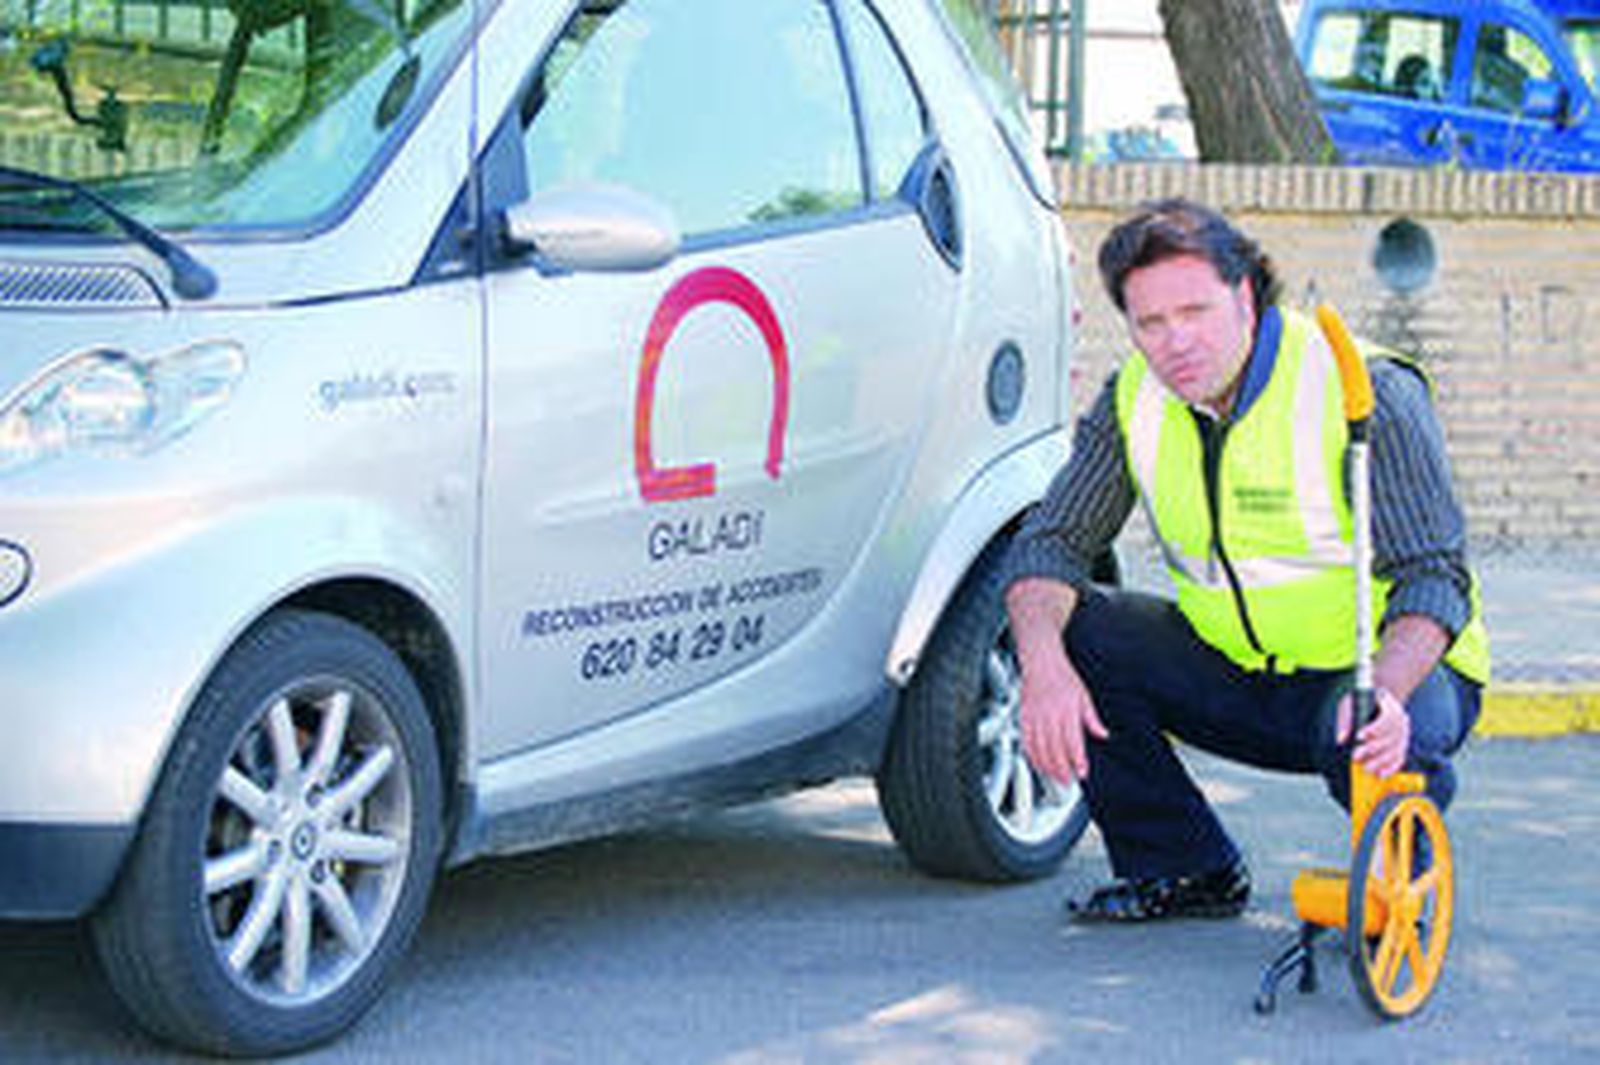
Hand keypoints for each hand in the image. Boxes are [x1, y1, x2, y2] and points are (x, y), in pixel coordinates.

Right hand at [1017, 641, 1107, 783]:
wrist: (1041, 662)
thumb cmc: (1063, 677)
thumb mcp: (1084, 696)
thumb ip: (1092, 718)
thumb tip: (1103, 733)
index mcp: (1068, 710)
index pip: (1073, 741)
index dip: (1077, 760)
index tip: (1082, 771)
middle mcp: (1050, 715)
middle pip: (1055, 749)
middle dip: (1062, 769)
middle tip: (1068, 781)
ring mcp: (1035, 717)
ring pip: (1039, 748)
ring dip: (1047, 765)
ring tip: (1055, 776)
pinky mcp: (1024, 717)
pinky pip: (1026, 740)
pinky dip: (1031, 755)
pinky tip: (1038, 763)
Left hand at [1335, 686, 1410, 777]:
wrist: (1377, 701)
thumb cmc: (1361, 702)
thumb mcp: (1352, 703)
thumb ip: (1347, 718)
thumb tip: (1342, 738)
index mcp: (1390, 704)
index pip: (1387, 717)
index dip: (1374, 728)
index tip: (1359, 736)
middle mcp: (1401, 719)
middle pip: (1391, 736)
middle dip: (1373, 748)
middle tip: (1357, 755)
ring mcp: (1404, 733)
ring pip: (1396, 749)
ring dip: (1381, 760)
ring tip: (1366, 767)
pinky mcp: (1402, 745)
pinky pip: (1400, 758)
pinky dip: (1391, 767)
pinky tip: (1381, 774)